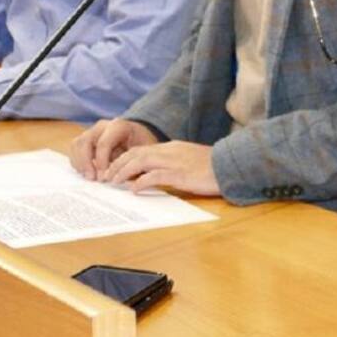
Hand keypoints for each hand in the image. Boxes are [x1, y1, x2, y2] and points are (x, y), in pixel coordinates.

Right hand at [68, 118, 157, 179]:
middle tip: (93, 179)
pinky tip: (86, 172)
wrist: (139, 135)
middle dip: (87, 163)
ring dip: (80, 163)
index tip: (104, 178)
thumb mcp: (142, 151)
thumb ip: (132, 162)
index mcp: (119, 126)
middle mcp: (103, 126)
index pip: (103, 143)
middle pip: (86, 142)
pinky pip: (75, 148)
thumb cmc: (141, 144)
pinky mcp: (86, 138)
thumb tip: (121, 177)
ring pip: (78, 144)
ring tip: (89, 177)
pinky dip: (77, 161)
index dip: (101, 162)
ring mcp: (93, 130)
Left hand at [102, 140, 219, 195]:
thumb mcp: (188, 160)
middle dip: (117, 164)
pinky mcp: (179, 174)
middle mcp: (169, 151)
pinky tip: (133, 189)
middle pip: (135, 153)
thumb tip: (154, 175)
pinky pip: (154, 176)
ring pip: (140, 162)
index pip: (140, 149)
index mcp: (171, 147)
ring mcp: (174, 161)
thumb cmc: (212, 166)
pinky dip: (140, 182)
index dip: (124, 159)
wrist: (231, 165)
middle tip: (106, 177)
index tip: (113, 169)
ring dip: (123, 172)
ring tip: (113, 182)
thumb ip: (172, 163)